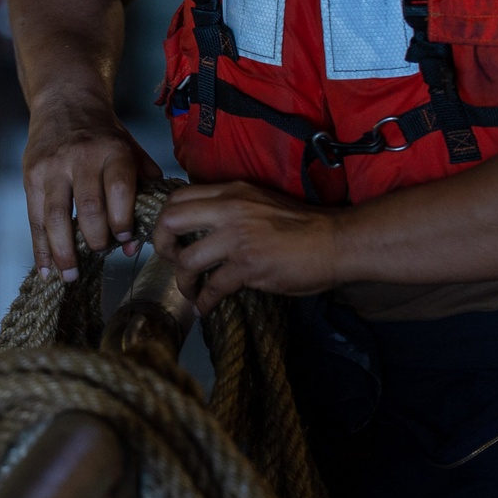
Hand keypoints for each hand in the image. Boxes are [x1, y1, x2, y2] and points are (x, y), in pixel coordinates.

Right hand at [23, 94, 162, 279]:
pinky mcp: (31, 175)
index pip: (119, 189)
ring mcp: (53, 166)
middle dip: (95, 239)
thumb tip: (137, 241)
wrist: (65, 101)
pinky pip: (35, 218)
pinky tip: (46, 269)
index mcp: (113, 150)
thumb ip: (142, 190)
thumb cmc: (105, 134)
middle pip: (88, 207)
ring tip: (71, 276)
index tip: (124, 239)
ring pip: (57, 216)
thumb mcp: (132, 149)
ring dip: (64, 252)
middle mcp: (81, 157)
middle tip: (100, 254)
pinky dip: (40, 248)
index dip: (122, 219)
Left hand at [152, 181, 338, 315]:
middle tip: (172, 260)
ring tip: (191, 291)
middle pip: (171, 220)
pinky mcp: (248, 266)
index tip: (170, 237)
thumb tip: (205, 227)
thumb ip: (233, 208)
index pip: (179, 196)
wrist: (334, 241)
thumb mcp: (260, 202)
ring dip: (183, 280)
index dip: (166, 219)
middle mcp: (229, 209)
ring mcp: (237, 238)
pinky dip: (204, 301)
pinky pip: (212, 287)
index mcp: (232, 191)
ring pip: (186, 259)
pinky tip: (207, 306)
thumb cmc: (302, 224)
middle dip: (162, 245)